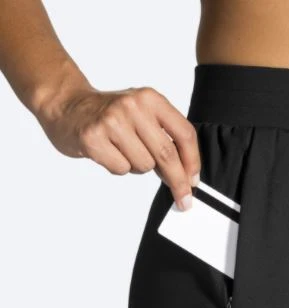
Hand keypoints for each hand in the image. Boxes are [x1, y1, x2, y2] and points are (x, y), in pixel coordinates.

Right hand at [36, 85, 200, 210]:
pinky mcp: (92, 138)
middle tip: (183, 199)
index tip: (194, 182)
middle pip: (167, 154)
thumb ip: (165, 137)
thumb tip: (186, 176)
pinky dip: (119, 168)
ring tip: (124, 151)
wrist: (67, 105)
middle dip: (178, 182)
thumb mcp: (142, 114)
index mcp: (151, 99)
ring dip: (138, 167)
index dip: (193, 162)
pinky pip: (121, 169)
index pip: (184, 134)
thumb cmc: (110, 115)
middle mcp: (133, 106)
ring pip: (144, 165)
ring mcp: (111, 121)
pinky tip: (109, 153)